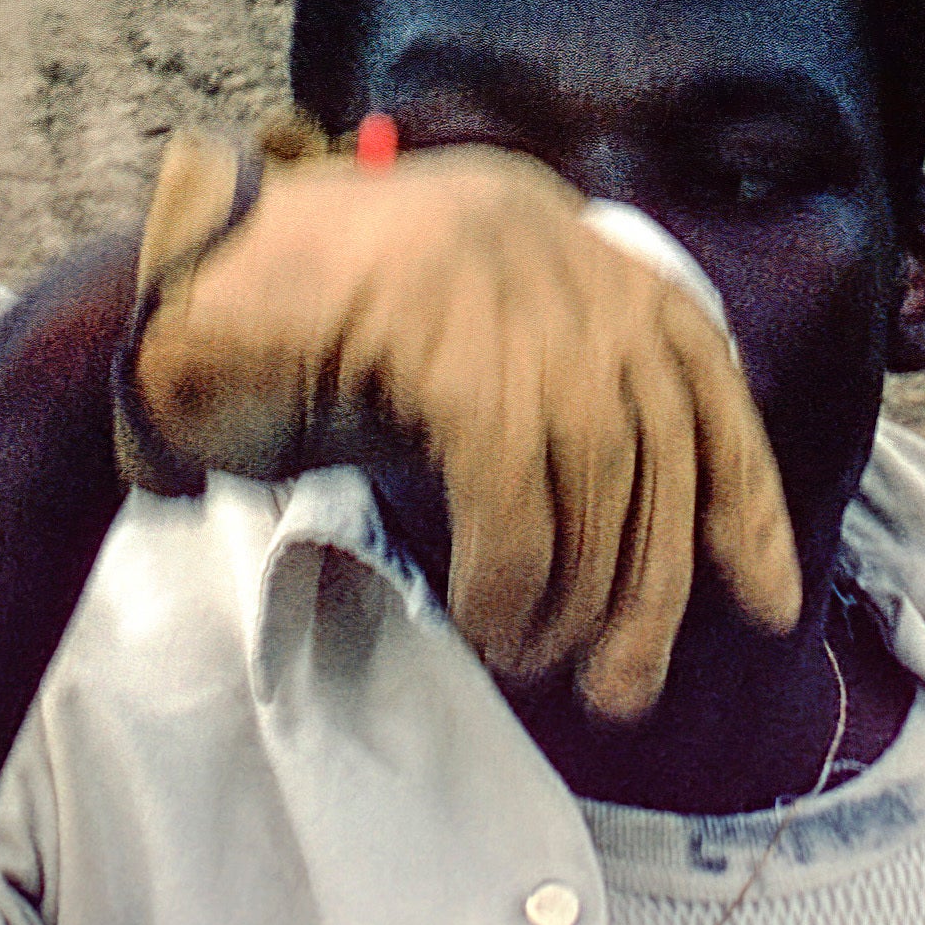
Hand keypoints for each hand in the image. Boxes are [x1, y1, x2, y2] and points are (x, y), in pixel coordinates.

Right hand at [117, 132, 796, 717]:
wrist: (155, 306)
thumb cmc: (288, 349)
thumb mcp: (442, 356)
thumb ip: (539, 400)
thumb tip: (639, 548)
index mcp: (555, 235)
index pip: (697, 365)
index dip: (743, 491)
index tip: (769, 599)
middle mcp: (544, 239)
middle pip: (655, 438)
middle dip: (656, 585)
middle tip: (627, 689)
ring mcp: (495, 272)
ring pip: (596, 473)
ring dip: (576, 596)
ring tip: (537, 663)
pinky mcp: (440, 325)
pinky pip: (515, 485)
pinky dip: (514, 576)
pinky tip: (490, 626)